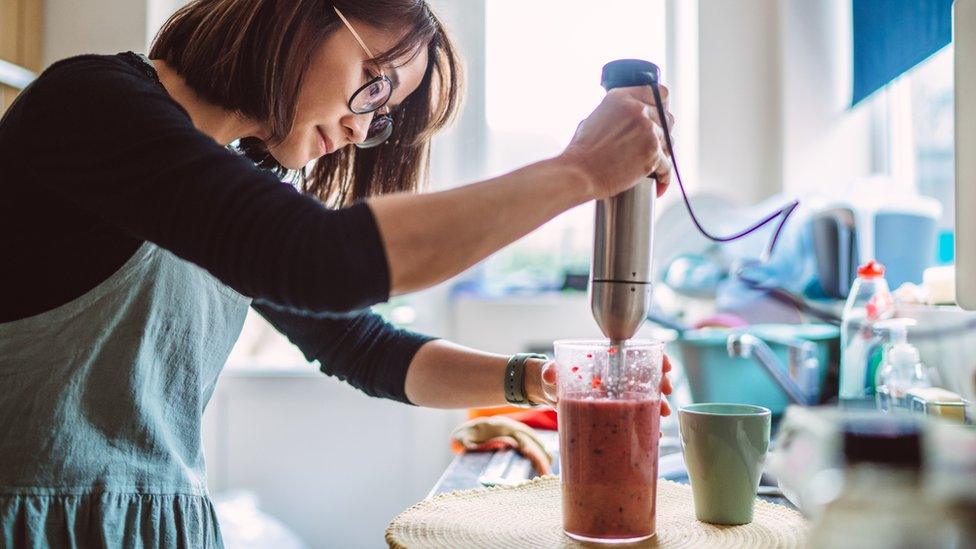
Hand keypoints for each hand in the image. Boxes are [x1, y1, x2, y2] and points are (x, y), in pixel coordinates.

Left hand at [527, 354, 674, 415]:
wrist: (550, 395)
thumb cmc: (555, 376)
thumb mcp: (552, 371)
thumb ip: (550, 370)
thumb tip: (549, 374)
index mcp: (607, 362)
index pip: (638, 353)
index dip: (656, 357)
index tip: (665, 364)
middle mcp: (617, 377)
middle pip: (648, 375)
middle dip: (662, 382)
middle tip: (666, 392)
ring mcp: (618, 395)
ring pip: (646, 396)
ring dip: (659, 404)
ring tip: (663, 414)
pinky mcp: (615, 413)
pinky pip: (636, 417)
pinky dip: (647, 424)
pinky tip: (655, 434)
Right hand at [559, 85, 673, 199]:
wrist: (579, 173)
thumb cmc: (582, 151)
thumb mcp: (596, 117)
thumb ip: (618, 112)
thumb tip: (629, 118)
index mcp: (622, 98)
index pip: (657, 93)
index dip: (660, 106)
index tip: (658, 116)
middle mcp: (638, 110)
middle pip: (667, 118)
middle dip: (661, 132)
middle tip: (652, 144)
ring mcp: (647, 131)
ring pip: (669, 142)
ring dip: (662, 153)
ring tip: (651, 164)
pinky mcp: (652, 153)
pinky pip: (667, 165)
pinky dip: (663, 175)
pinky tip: (659, 181)